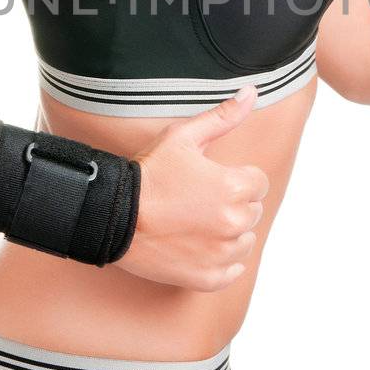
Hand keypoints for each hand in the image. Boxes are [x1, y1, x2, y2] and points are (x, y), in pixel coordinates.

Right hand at [114, 85, 269, 291]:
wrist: (110, 215)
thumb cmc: (147, 174)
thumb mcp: (183, 137)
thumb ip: (223, 117)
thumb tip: (252, 92)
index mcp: (233, 187)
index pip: (258, 183)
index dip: (235, 179)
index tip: (210, 180)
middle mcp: (233, 222)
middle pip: (252, 212)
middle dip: (232, 204)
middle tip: (196, 201)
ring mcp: (220, 253)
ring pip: (244, 242)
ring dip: (228, 234)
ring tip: (195, 223)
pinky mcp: (207, 277)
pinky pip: (232, 272)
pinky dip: (221, 262)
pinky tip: (199, 247)